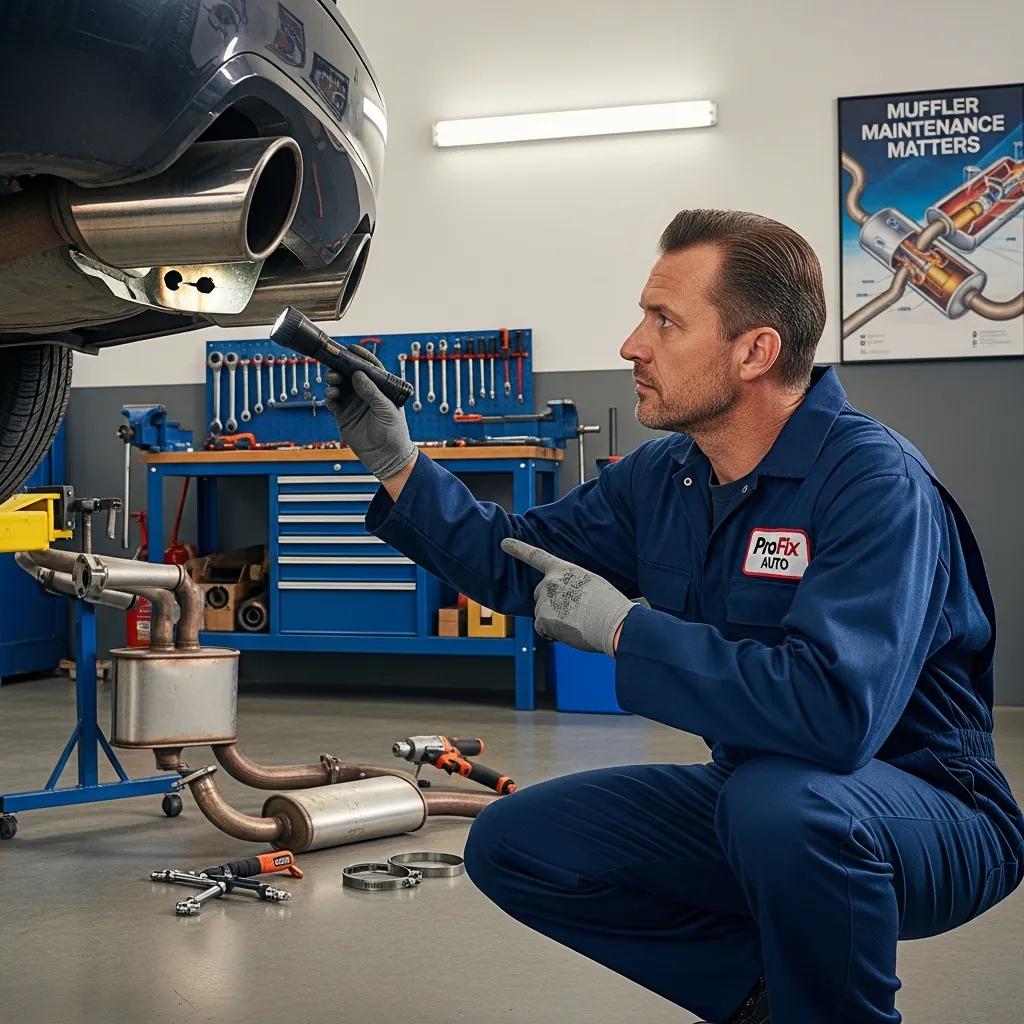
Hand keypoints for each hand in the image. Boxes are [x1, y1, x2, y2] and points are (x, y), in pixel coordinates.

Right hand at [324, 345, 416, 481]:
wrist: (387, 457)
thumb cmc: (394, 433)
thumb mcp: (386, 410)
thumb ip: (372, 392)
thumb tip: (359, 374)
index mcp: (380, 389)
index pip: (371, 368)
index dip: (361, 357)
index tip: (351, 349)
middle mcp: (366, 394)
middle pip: (350, 375)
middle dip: (340, 370)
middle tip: (335, 372)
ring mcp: (354, 404)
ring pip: (339, 387)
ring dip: (333, 384)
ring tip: (332, 387)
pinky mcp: (344, 416)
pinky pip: (333, 403)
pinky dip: (330, 399)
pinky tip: (330, 399)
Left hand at [500, 538, 634, 656]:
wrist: (612, 622)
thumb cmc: (608, 604)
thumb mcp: (590, 582)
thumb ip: (571, 584)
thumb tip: (564, 599)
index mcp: (564, 569)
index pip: (537, 556)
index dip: (519, 548)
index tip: (504, 543)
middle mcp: (550, 582)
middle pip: (539, 593)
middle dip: (550, 604)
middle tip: (573, 612)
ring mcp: (544, 600)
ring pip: (542, 613)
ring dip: (553, 620)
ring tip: (576, 622)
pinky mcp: (542, 619)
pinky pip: (542, 629)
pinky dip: (552, 633)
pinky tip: (569, 631)